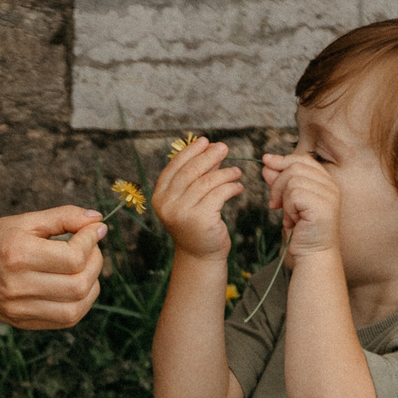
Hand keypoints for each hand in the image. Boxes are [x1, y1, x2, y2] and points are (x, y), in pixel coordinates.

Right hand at [0, 208, 106, 327]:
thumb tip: (98, 219)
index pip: (73, 257)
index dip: (91, 241)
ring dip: (91, 285)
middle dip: (95, 263)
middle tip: (91, 248)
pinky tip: (74, 285)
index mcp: (17, 254)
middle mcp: (18, 285)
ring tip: (85, 268)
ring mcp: (20, 308)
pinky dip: (80, 302)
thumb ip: (62, 217)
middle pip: (79, 284)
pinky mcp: (23, 322)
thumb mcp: (22, 220)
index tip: (93, 229)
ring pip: (76, 307)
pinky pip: (65, 320)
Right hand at [150, 138, 242, 261]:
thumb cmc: (196, 224)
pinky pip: (219, 194)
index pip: (174, 167)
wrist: (200, 256)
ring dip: (225, 173)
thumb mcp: (191, 199)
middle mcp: (166, 204)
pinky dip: (231, 187)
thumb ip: (197, 176)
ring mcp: (181, 212)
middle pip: (190, 172)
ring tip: (236, 172)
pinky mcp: (199, 219)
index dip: (190, 152)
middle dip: (208, 156)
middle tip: (224, 148)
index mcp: (160, 196)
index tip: (205, 141)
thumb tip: (211, 149)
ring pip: (207, 182)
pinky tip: (238, 186)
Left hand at [261, 152, 341, 258]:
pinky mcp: (322, 205)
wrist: (312, 256)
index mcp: (326, 182)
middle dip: (277, 184)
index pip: (303, 159)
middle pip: (295, 166)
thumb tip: (267, 163)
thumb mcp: (288, 202)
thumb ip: (280, 182)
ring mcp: (329, 194)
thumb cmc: (301, 233)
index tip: (266, 163)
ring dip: (283, 199)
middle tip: (274, 205)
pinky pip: (294, 194)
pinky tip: (293, 221)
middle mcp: (331, 186)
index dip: (282, 160)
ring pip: (292, 179)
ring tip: (289, 216)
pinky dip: (288, 208)